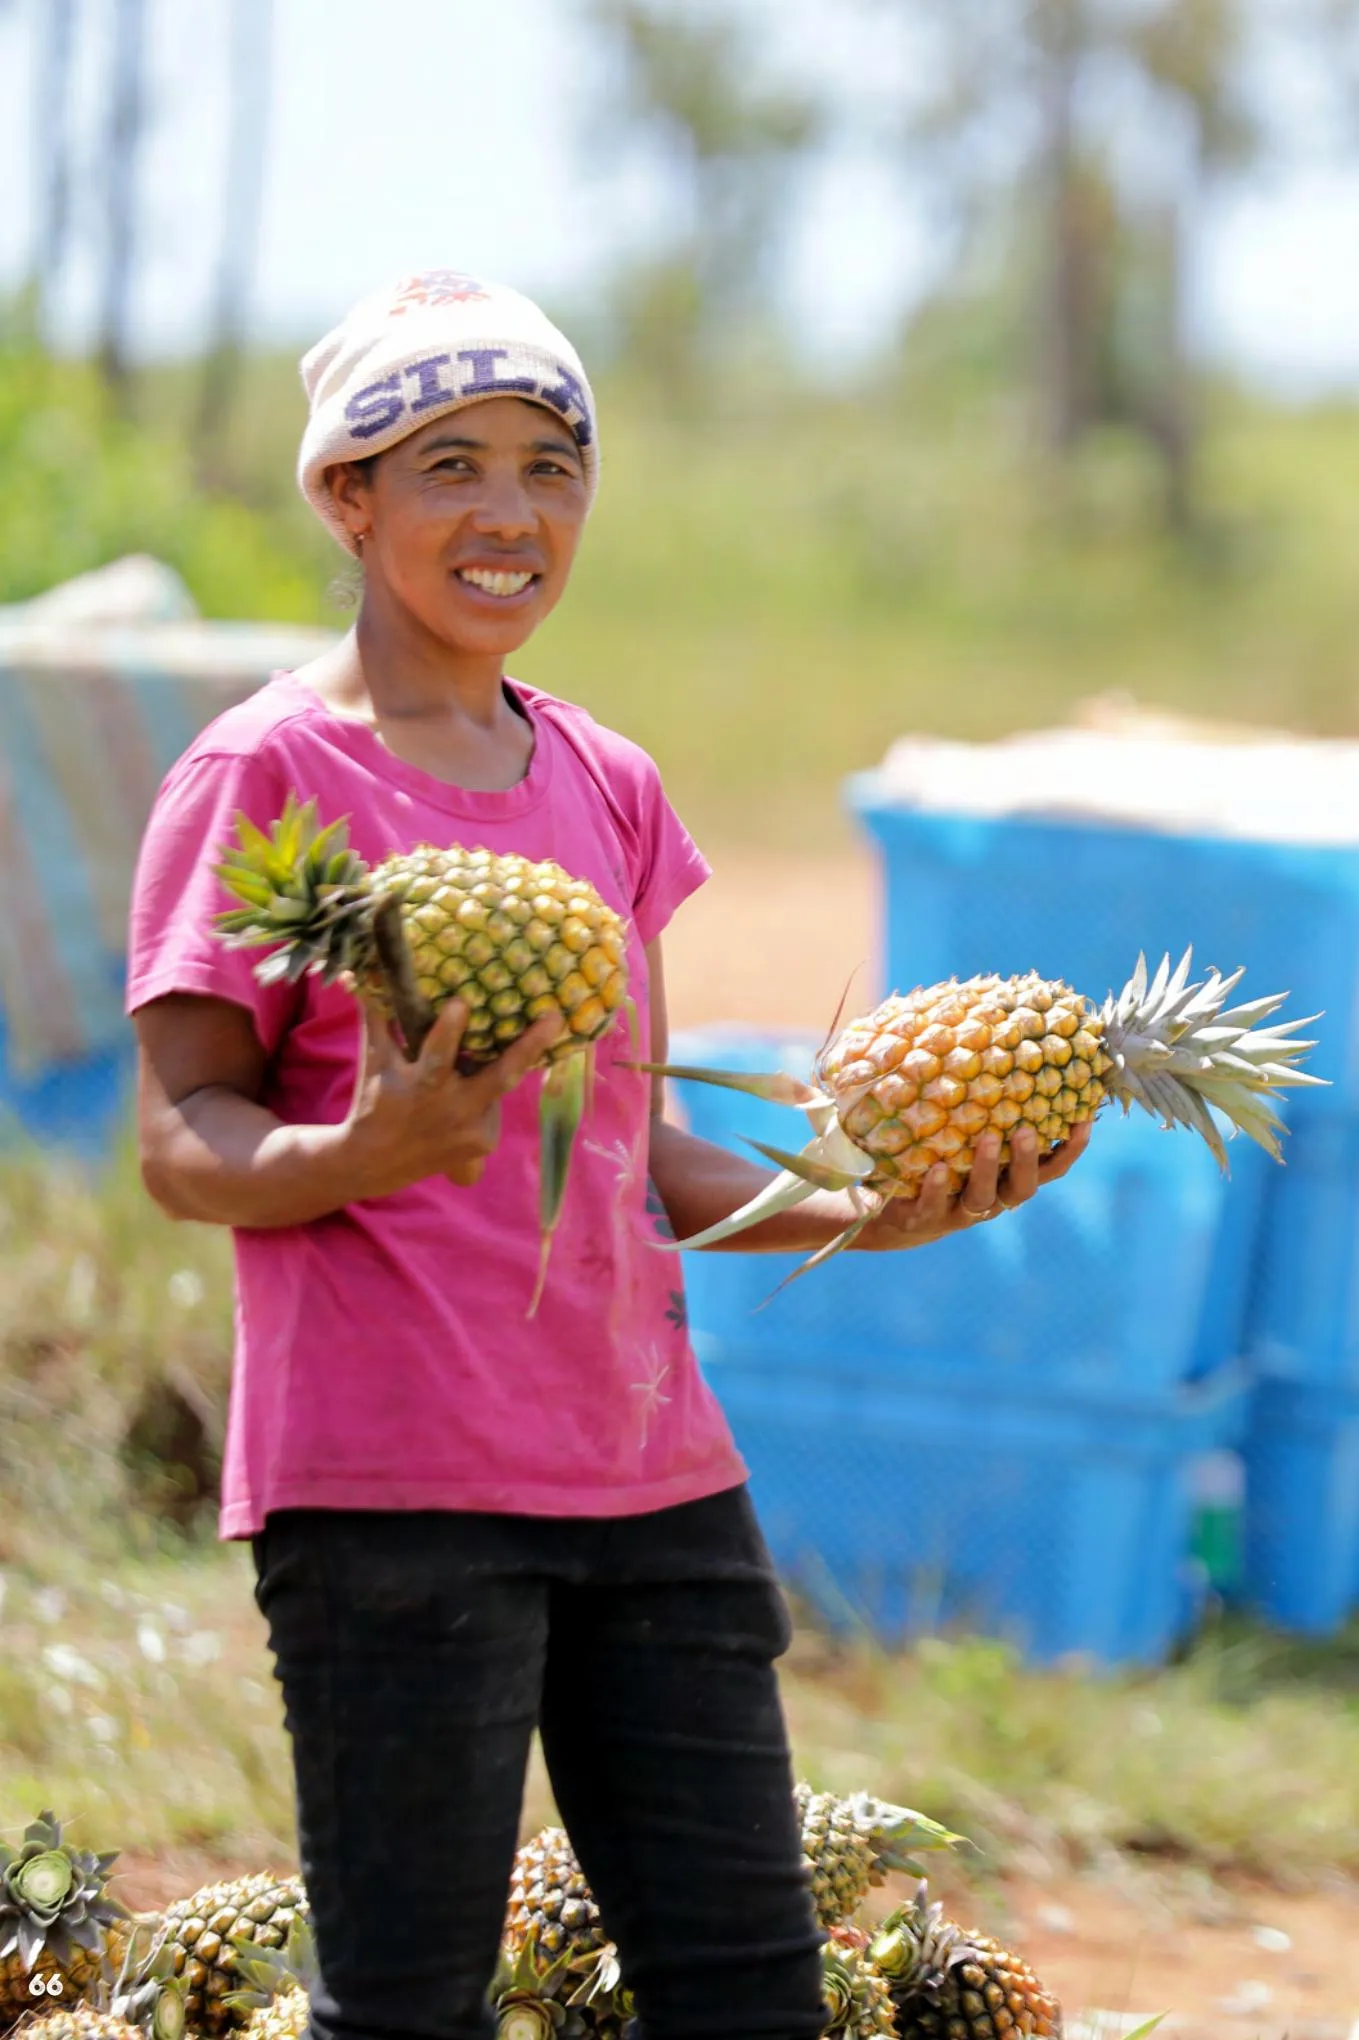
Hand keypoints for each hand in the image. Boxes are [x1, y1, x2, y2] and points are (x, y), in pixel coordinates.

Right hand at [342, 998, 562, 1196]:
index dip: (448, 1030)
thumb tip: (358, 972)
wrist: (374, 1163)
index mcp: (420, 1084)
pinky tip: (480, 1082)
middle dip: (528, 1047)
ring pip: (501, 1084)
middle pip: (498, 1077)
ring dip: (509, 1060)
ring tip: (531, 1030)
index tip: (461, 1001)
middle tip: (555, 1017)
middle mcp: (450, 1109)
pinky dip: (490, 1090)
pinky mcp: (482, 1143)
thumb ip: (375, 1015)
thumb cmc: (374, 1099)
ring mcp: (470, 1130)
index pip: (436, 1055)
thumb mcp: (374, 1058)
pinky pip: (495, 1105)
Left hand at [857, 1119, 1093, 1250]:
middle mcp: (991, 1197)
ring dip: (988, 1168)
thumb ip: (982, 1102)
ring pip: (983, 1198)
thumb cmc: (937, 1158)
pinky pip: (933, 1207)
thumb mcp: (961, 1130)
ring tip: (987, 1138)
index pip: (1050, 1168)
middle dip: (1028, 1160)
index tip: (1083, 1120)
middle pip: (1022, 1188)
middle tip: (1026, 1130)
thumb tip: (994, 1037)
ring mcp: (958, 1212)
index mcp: (1007, 1177)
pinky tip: (936, 1168)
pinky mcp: (923, 1218)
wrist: (894, 1211)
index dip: (1070, 1149)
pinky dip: (936, 1189)